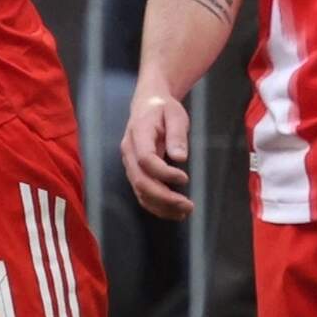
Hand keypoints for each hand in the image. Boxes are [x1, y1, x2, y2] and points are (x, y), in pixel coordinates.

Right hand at [122, 87, 194, 219]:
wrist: (147, 104)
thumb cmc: (163, 109)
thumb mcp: (175, 114)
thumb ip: (177, 134)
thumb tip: (180, 157)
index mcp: (138, 134)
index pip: (145, 159)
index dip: (164, 173)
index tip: (184, 178)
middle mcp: (129, 151)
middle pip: (140, 181)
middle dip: (164, 197)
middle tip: (188, 205)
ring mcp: (129, 163)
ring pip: (140, 191)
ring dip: (161, 206)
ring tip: (185, 211)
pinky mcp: (135, 172)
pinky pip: (141, 193)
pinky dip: (156, 206)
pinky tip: (174, 212)